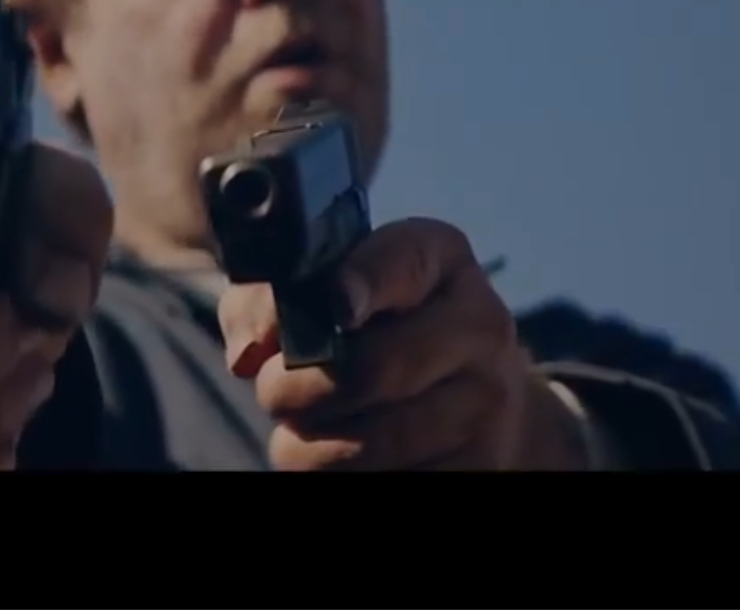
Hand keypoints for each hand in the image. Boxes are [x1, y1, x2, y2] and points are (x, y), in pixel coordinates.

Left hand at [219, 218, 587, 470]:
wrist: (473, 396)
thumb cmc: (378, 329)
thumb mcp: (332, 290)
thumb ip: (271, 299)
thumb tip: (250, 350)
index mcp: (442, 259)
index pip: (399, 262)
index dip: (356, 283)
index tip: (332, 308)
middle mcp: (479, 323)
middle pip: (368, 367)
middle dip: (293, 389)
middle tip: (271, 393)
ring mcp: (489, 399)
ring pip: (369, 442)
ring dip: (307, 446)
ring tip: (299, 430)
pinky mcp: (480, 463)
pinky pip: (387, 480)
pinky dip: (340, 477)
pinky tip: (337, 459)